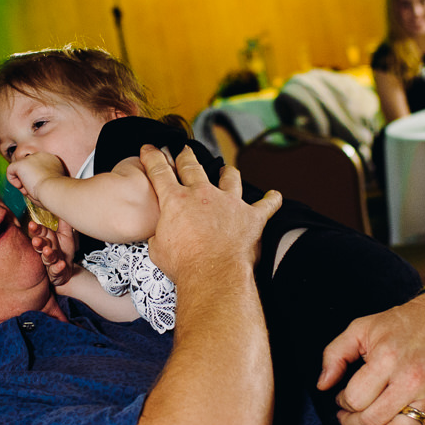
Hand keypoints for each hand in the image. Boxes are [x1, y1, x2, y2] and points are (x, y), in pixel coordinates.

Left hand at [6, 151, 67, 201]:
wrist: (55, 190)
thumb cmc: (55, 192)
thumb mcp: (50, 183)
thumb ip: (40, 179)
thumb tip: (25, 184)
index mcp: (52, 160)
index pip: (38, 167)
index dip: (37, 179)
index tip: (41, 189)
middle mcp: (42, 155)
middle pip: (28, 167)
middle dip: (29, 180)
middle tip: (34, 191)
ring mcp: (31, 158)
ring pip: (19, 169)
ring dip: (22, 181)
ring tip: (29, 190)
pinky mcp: (21, 163)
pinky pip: (10, 170)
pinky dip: (12, 181)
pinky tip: (21, 187)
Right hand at [28, 216, 79, 284]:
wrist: (66, 270)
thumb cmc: (63, 251)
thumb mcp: (66, 235)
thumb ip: (64, 222)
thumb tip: (65, 203)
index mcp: (46, 239)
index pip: (39, 233)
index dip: (35, 229)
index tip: (32, 224)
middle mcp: (46, 250)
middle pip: (40, 245)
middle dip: (38, 243)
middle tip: (36, 240)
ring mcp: (50, 262)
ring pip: (47, 258)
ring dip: (47, 254)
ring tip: (48, 251)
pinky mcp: (56, 273)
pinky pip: (56, 271)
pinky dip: (58, 268)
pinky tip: (61, 265)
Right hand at [141, 146, 280, 286]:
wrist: (214, 275)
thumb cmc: (185, 265)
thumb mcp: (157, 249)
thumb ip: (159, 235)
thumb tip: (161, 235)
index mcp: (176, 200)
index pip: (160, 172)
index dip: (153, 157)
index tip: (150, 149)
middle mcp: (203, 195)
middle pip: (193, 167)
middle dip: (186, 157)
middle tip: (184, 151)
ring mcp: (229, 203)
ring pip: (229, 178)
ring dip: (227, 173)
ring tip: (227, 170)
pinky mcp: (251, 217)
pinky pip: (266, 205)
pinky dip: (271, 200)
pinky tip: (274, 196)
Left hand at [316, 293, 424, 424]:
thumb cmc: (403, 324)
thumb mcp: (362, 328)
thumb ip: (335, 354)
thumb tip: (323, 385)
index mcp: (387, 358)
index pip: (355, 399)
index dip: (343, 404)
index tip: (343, 400)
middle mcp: (411, 378)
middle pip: (374, 420)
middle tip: (349, 421)